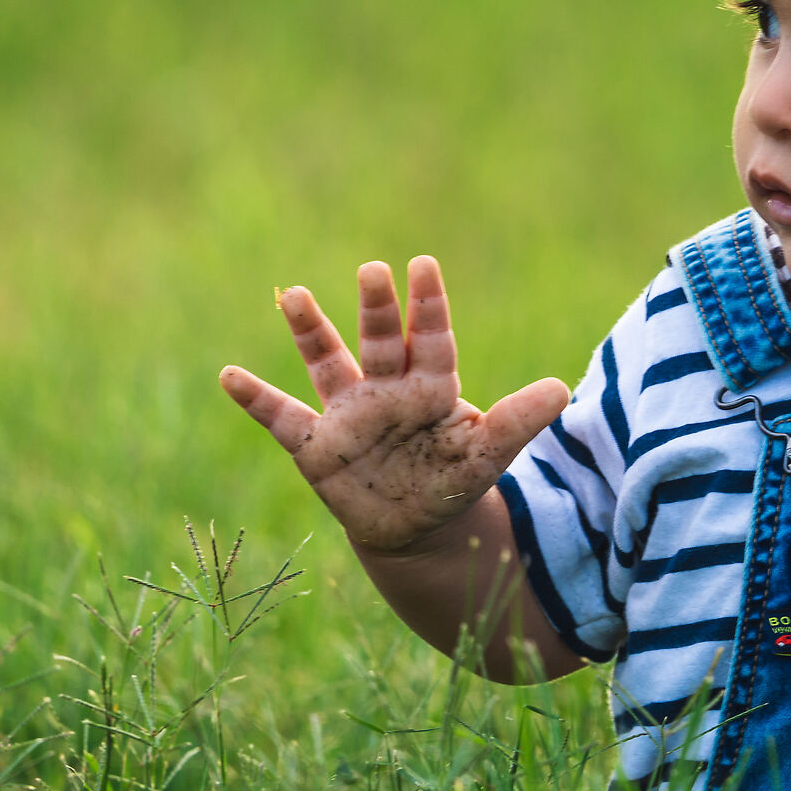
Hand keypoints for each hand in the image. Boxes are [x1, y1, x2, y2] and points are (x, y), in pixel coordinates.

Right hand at [219, 257, 571, 553]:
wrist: (415, 527)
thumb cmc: (452, 480)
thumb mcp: (487, 455)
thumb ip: (517, 421)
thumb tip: (562, 389)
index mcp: (431, 387)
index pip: (432, 339)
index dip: (428, 305)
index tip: (424, 264)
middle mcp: (387, 390)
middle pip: (381, 341)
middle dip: (378, 309)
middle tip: (374, 269)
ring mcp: (349, 414)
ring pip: (328, 364)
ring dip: (311, 333)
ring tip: (294, 295)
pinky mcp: (317, 447)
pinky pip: (282, 419)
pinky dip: (255, 399)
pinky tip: (228, 375)